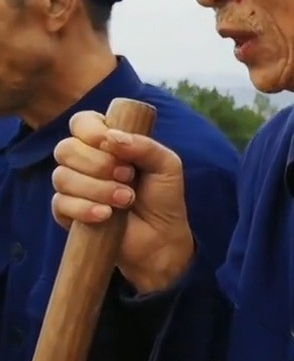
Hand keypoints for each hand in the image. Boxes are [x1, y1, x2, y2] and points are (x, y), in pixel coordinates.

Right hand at [51, 110, 194, 293]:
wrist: (161, 238)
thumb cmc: (163, 198)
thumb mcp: (167, 166)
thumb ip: (145, 146)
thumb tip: (112, 137)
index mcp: (107, 143)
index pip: (81, 122)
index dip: (91, 130)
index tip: (110, 143)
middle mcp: (85, 161)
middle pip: (66, 148)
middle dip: (98, 163)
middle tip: (128, 177)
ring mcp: (73, 187)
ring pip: (62, 176)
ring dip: (98, 188)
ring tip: (126, 200)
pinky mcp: (66, 212)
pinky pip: (60, 203)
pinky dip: (85, 208)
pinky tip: (107, 216)